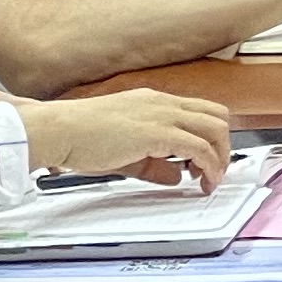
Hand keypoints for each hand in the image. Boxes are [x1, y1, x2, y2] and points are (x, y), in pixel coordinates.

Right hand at [21, 89, 233, 189]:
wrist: (57, 130)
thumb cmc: (78, 137)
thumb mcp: (123, 150)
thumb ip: (153, 163)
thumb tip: (177, 177)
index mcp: (153, 102)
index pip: (199, 110)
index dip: (211, 136)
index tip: (208, 159)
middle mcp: (162, 103)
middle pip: (217, 116)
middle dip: (223, 146)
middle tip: (214, 171)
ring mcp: (162, 114)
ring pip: (215, 129)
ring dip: (220, 157)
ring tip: (210, 180)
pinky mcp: (158, 132)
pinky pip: (199, 147)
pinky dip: (208, 164)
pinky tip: (201, 180)